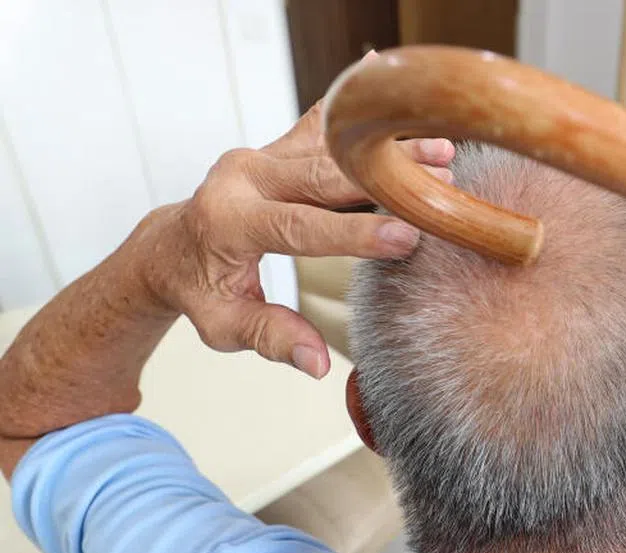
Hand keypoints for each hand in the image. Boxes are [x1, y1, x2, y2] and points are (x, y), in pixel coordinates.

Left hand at [125, 97, 453, 378]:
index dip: (355, 234)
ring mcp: (260, 155)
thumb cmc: (199, 291)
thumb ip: (271, 339)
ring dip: (387, 147)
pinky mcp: (275, 147)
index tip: (406, 237)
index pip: (299, 226)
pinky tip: (397, 104)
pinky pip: (322, 126)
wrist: (172, 247)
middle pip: (324, 174)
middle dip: (386, 178)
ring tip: (441, 149)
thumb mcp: (224, 326)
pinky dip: (360, 117)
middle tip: (441, 180)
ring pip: (331, 146)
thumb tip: (319, 364)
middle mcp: (242, 176)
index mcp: (228, 221)